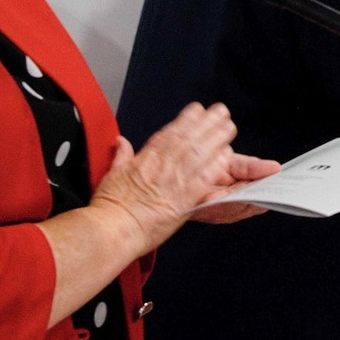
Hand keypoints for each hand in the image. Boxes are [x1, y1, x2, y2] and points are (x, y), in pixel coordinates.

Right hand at [91, 104, 277, 246]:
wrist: (114, 229)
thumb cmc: (111, 208)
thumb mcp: (111, 175)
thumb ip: (121, 157)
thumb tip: (121, 143)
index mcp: (146, 159)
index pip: (170, 133)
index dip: (187, 119)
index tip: (198, 110)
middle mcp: (163, 167)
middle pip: (189, 139)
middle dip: (207, 123)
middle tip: (221, 112)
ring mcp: (175, 182)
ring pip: (199, 154)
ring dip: (216, 139)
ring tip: (228, 127)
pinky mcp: (184, 201)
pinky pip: (204, 179)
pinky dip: (216, 166)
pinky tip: (226, 156)